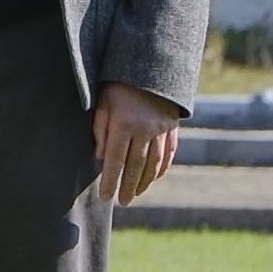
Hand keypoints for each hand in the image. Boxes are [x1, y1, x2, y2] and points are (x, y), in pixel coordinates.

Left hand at [94, 82, 180, 204]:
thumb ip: (100, 131)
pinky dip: (160, 170)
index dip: (110, 180)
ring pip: (154, 164)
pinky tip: (152, 179)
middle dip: (127, 187)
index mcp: (123, 124)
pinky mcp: (172, 130)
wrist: (149, 69)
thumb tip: (102, 159)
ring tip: (135, 194)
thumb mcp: (102, 105)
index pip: (115, 160)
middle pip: (135, 167)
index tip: (105, 196)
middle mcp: (144, 130)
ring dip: (144, 182)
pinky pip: (168, 155)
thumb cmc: (117, 88)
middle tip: (121, 202)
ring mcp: (161, 131)